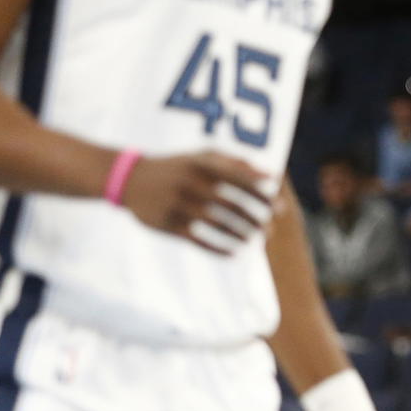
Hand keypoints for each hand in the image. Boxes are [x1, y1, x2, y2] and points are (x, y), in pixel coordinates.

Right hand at [120, 152, 272, 254]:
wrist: (130, 178)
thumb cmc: (178, 167)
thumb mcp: (201, 157)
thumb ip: (236, 162)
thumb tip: (271, 176)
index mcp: (200, 163)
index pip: (239, 177)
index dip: (262, 193)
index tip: (280, 207)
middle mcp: (189, 181)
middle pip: (231, 203)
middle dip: (255, 218)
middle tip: (270, 228)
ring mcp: (176, 203)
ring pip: (216, 223)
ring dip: (240, 234)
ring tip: (254, 240)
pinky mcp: (166, 223)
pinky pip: (198, 240)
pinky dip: (219, 249)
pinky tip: (235, 253)